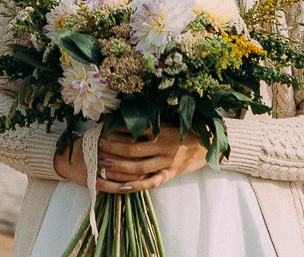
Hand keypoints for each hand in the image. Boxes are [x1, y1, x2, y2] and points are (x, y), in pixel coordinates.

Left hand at [53, 126, 209, 192]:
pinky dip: (137, 185)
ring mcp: (166, 161)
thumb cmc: (182, 132)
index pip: (134, 129)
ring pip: (139, 166)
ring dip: (119, 166)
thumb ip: (148, 123)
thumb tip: (122, 117)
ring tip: (102, 165)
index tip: (101, 129)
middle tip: (97, 146)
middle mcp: (162, 146)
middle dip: (113, 148)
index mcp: (161, 130)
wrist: (206, 146)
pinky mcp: (170, 174)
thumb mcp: (166, 123)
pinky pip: (152, 182)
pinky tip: (122, 186)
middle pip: (133, 148)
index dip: (116, 130)